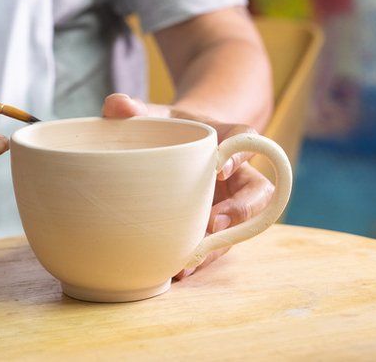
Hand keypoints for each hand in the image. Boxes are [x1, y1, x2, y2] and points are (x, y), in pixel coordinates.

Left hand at [101, 93, 275, 277]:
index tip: (219, 169)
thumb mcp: (150, 115)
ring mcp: (231, 202)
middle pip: (259, 191)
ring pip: (244, 225)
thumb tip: (116, 105)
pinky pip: (220, 244)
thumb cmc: (167, 129)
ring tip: (192, 260)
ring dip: (222, 244)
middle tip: (214, 224)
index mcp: (227, 137)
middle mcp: (238, 173)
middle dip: (241, 211)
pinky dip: (202, 257)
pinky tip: (178, 270)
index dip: (241, 153)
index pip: (246, 139)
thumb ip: (132, 109)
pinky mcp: (217, 226)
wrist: (175, 147)